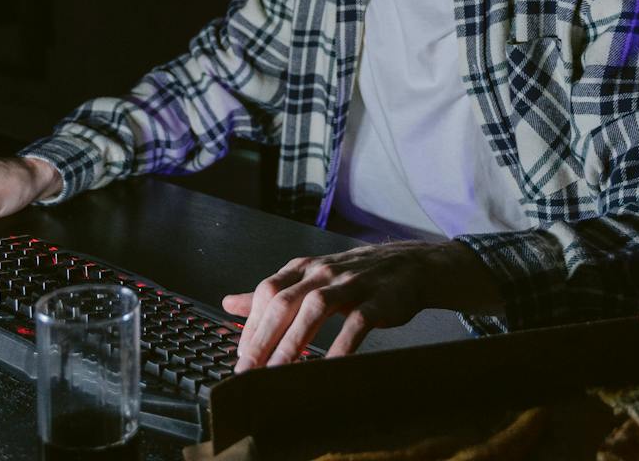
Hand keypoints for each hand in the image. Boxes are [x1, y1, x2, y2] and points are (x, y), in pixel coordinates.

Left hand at [220, 239, 499, 368]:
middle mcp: (323, 273)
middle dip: (263, 337)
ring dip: (293, 341)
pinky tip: (329, 366)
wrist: (409, 265)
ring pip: (314, 309)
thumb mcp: (310, 278)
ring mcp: (350, 284)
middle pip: (285, 301)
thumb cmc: (356, 276)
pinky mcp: (377, 300)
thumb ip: (271, 293)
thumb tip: (229, 304)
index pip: (268, 292)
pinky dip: (340, 345)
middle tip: (249, 370)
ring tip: (278, 371)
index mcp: (304, 268)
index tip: (242, 356)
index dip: (252, 324)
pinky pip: (356, 324)